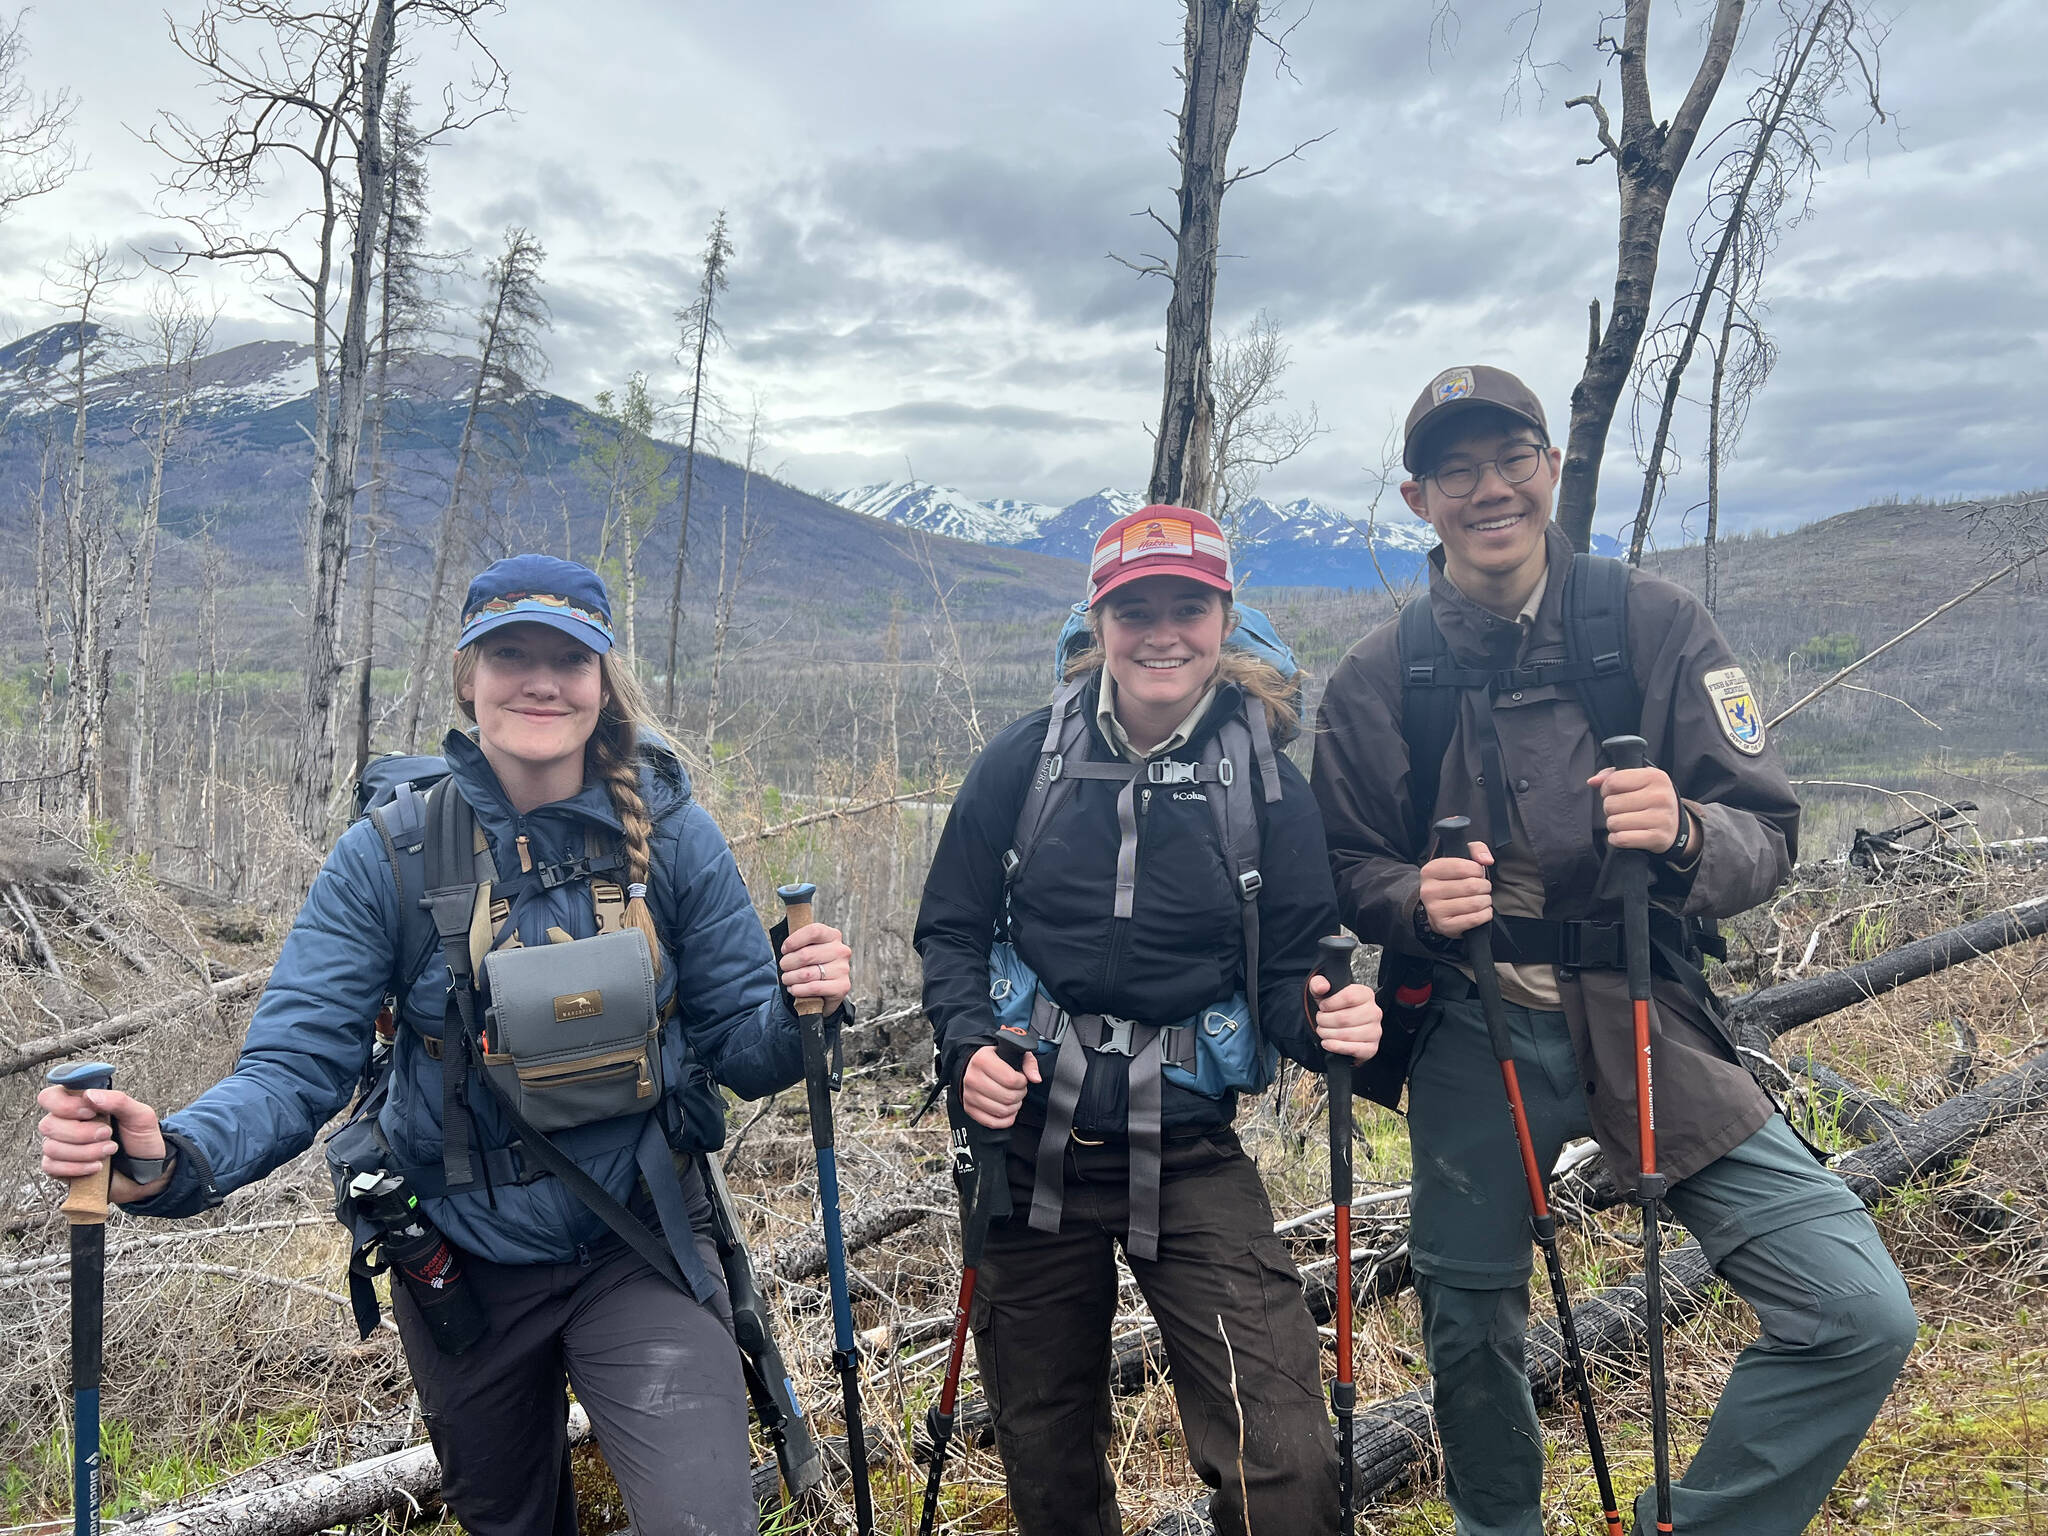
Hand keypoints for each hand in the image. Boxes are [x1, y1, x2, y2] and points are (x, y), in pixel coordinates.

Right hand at [38, 1085, 170, 1202]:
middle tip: (107, 1134)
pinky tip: (97, 1166)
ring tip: (109, 1150)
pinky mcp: (60, 1167)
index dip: (65, 1105)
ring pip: (51, 1147)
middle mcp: (66, 1123)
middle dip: (81, 1133)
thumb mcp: (140, 1116)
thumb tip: (89, 1094)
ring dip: (84, 1151)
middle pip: (48, 1124)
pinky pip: (51, 1166)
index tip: (91, 1113)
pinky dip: (77, 1167)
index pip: (50, 1097)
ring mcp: (61, 1145)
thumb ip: (118, 1101)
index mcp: (82, 1104)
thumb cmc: (141, 1139)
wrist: (146, 1171)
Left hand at [779, 923, 852, 1011]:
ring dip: (790, 978)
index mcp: (833, 936)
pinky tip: (793, 989)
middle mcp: (841, 951)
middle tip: (784, 967)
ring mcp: (843, 969)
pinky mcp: (842, 986)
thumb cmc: (813, 964)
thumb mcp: (809, 947)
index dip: (794, 941)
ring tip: (787, 979)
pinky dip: (798, 990)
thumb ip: (799, 942)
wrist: (828, 988)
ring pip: (806, 974)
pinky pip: (813, 988)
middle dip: (787, 963)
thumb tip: (785, 946)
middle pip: (805, 955)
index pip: (813, 932)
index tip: (784, 950)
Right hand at [961, 1043, 1041, 1129]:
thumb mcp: (1014, 1053)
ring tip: (1014, 1098)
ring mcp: (969, 1095)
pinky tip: (1009, 1111)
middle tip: (1019, 1089)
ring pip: (1001, 1111)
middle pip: (1007, 1097)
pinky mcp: (969, 1108)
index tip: (1021, 1079)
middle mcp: (973, 1078)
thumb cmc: (996, 1060)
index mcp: (982, 1060)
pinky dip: (1005, 1120)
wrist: (975, 1066)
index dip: (1022, 1082)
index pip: (1010, 1080)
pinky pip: (992, 1122)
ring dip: (1014, 1107)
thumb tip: (1035, 1078)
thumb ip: (1029, 1064)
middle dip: (1019, 1095)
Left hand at [1309, 976, 1381, 1060]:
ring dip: (1328, 1034)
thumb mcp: (1323, 992)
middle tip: (1320, 1021)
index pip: (1349, 997)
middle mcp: (1374, 1012)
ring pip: (1347, 1035)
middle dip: (1325, 1021)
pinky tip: (1328, 1043)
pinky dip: (1336, 1047)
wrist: (1339, 1028)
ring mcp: (1374, 1031)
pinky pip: (1353, 1049)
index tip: (1323, 1006)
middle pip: (1345, 1018)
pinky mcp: (1371, 1048)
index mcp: (1366, 994)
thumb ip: (1318, 984)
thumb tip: (1322, 987)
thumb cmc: (1334, 1009)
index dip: (1330, 1003)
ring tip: (1323, 1031)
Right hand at [1419, 841, 1494, 937]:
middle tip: (1482, 888)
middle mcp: (1428, 890)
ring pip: (1475, 903)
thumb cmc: (1453, 882)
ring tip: (1482, 899)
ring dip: (1486, 901)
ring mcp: (1435, 910)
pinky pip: (1474, 919)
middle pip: (1471, 886)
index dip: (1478, 870)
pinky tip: (1482, 911)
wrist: (1438, 909)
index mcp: (1430, 871)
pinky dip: (1485, 914)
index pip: (1464, 867)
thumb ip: (1476, 849)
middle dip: (1484, 887)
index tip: (1477, 874)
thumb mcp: (1460, 859)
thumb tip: (1486, 860)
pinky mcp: (1445, 926)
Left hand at [1589, 765, 1681, 852]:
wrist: (1676, 824)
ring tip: (1625, 822)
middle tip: (1622, 810)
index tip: (1614, 793)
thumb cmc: (1651, 799)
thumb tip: (1593, 781)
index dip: (1606, 789)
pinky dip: (1617, 839)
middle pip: (1611, 804)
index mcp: (1655, 777)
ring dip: (1614, 825)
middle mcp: (1660, 796)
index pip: (1613, 781)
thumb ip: (1612, 775)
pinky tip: (1624, 834)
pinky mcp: (1658, 838)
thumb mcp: (1639, 779)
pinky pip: (1622, 839)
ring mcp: (1661, 818)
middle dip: (1610, 809)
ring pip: (1614, 823)